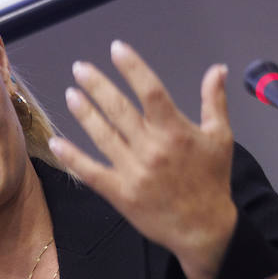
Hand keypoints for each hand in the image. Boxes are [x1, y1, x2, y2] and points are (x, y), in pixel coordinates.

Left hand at [49, 41, 237, 278]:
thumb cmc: (212, 182)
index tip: (117, 49)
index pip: (150, 90)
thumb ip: (214, 101)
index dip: (132, 67)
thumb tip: (217, 69)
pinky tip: (57, 144)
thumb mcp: (221, 138)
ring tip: (70, 94)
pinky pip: (92, 173)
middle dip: (98, 85)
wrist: (203, 229)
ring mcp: (134, 172)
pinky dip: (73, 159)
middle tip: (81, 68)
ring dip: (84, 114)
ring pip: (103, 136)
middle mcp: (152, 149)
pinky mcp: (120, 194)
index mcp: (176, 131)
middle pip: (119, 109)